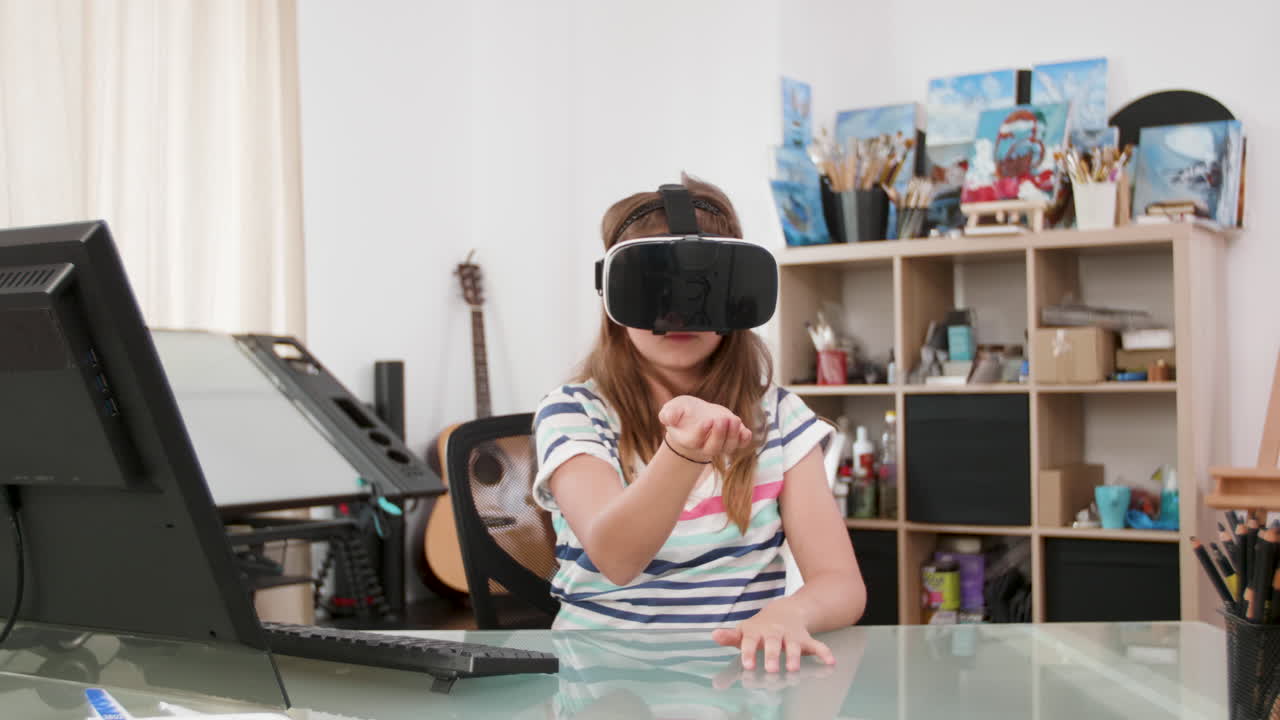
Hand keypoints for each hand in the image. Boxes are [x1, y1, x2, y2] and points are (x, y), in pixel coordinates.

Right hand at [658, 395, 752, 462]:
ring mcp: (720, 443)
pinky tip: (745, 431)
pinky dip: (744, 440)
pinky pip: (740, 444)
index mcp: (688, 439)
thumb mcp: (672, 408)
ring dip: (733, 435)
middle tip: (722, 420)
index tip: (708, 421)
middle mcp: (704, 446)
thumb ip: (669, 414)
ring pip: (728, 447)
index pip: (695, 441)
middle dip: (719, 435)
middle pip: (713, 448)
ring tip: (734, 420)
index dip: (702, 433)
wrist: (695, 416)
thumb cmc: (682, 412)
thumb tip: (667, 417)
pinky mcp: (732, 437)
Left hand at [710, 602, 835, 672]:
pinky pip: (816, 645)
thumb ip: (730, 637)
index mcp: (757, 631)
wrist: (784, 609)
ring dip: (794, 656)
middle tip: (770, 669)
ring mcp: (791, 635)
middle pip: (773, 643)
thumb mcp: (744, 630)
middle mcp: (774, 632)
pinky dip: (824, 652)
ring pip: (794, 645)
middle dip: (772, 655)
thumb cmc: (759, 627)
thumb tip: (713, 635)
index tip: (747, 665)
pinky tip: (830, 662)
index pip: (750, 641)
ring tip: (793, 669)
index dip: (748, 652)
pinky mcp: (805, 638)